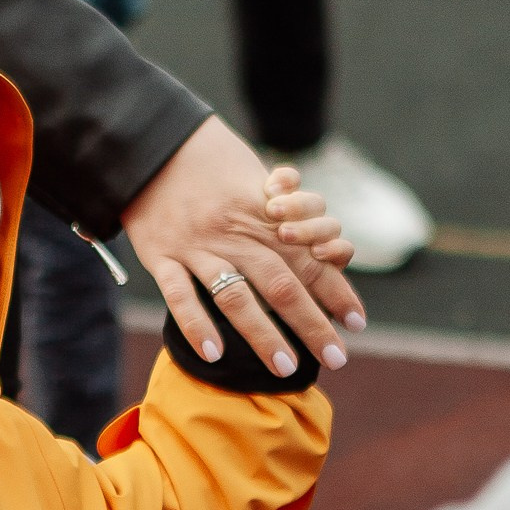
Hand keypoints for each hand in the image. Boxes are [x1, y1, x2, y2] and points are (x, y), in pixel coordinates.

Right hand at [122, 117, 364, 375]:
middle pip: (281, 283)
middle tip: (337, 357)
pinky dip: (196, 325)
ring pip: (235, 295)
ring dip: (263, 334)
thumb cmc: (210, 163)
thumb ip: (287, 216)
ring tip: (286, 367)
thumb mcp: (255, 180)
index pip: (308, 257)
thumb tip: (328, 250)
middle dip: (312, 323)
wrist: (151, 143)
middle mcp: (234, 233)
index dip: (336, 290)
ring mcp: (197, 246)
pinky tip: (214, 354)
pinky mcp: (161, 255)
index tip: (357, 323)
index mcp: (262, 215)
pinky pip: (179, 294)